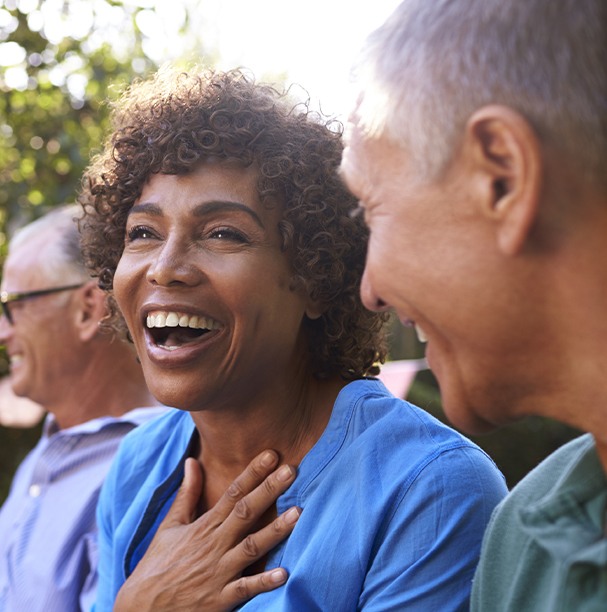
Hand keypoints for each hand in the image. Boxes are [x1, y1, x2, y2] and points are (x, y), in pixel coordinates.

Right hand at [113, 450, 299, 611]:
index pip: (233, 493)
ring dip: (275, 531)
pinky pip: (245, 588)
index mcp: (204, 526)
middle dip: (269, 490)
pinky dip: (263, 581)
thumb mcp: (170, 525)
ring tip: (298, 513)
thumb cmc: (157, 565)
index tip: (272, 454)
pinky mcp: (220, 600)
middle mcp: (214, 545)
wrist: (140, 610)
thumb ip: (187, 494)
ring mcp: (218, 572)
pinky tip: (283, 573)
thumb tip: (192, 461)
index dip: (253, 473)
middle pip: (246, 512)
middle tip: (291, 470)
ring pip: (251, 547)